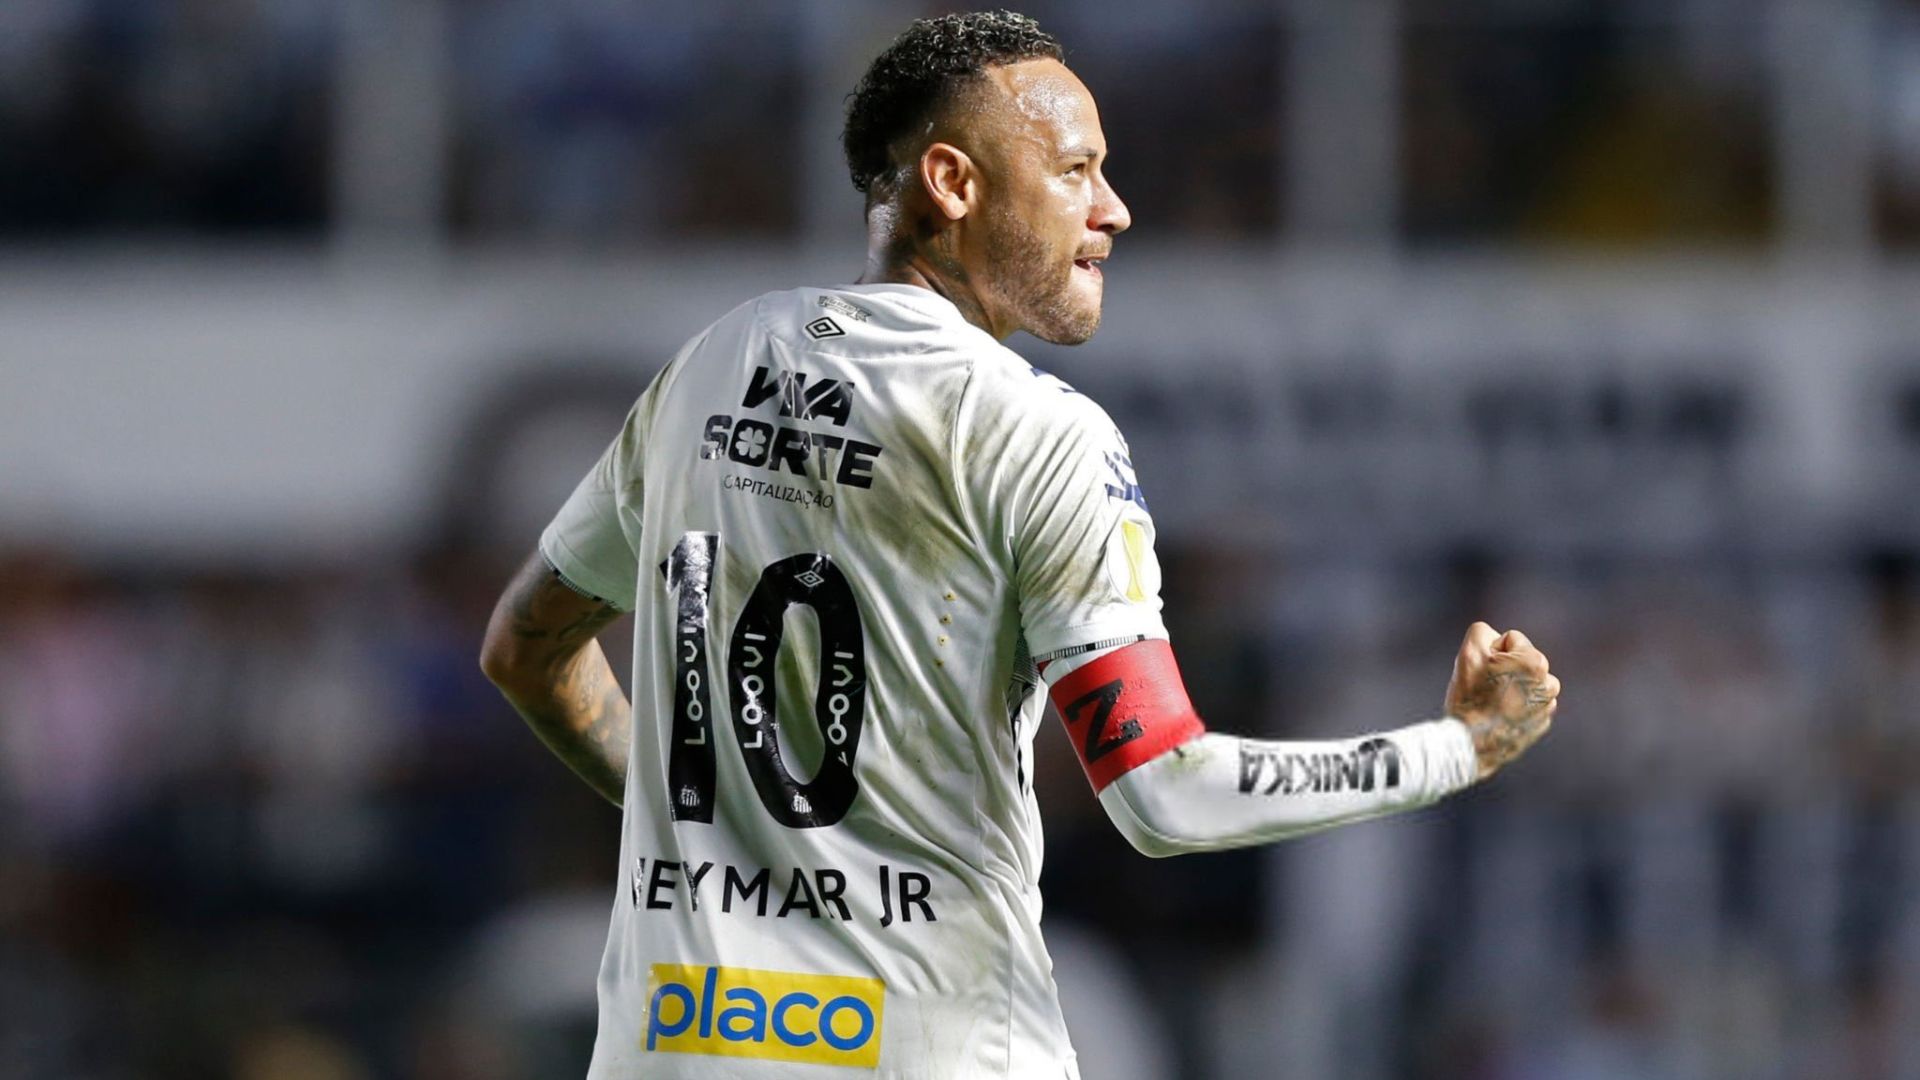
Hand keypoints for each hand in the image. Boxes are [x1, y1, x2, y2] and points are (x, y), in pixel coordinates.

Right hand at [1444, 622, 1558, 780]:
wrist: (1470, 744)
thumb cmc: (1470, 697)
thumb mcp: (1469, 651)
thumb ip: (1483, 631)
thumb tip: (1496, 640)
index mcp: (1536, 663)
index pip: (1510, 639)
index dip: (1491, 652)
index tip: (1482, 672)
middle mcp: (1549, 684)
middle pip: (1520, 661)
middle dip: (1504, 668)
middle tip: (1484, 688)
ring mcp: (1547, 707)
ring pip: (1525, 682)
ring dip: (1511, 686)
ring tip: (1491, 703)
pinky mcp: (1541, 725)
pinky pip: (1527, 704)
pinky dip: (1514, 707)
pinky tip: (1498, 717)